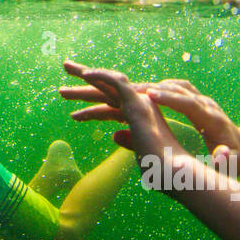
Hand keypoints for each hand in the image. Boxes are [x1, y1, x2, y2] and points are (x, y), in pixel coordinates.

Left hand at [60, 60, 179, 157]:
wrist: (173, 172)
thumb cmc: (159, 169)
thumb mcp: (138, 153)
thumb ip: (128, 141)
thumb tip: (114, 135)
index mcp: (139, 119)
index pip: (111, 110)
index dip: (92, 111)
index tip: (75, 115)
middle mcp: (139, 108)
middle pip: (106, 92)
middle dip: (85, 86)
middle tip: (66, 76)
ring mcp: (139, 104)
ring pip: (108, 84)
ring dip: (86, 74)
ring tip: (66, 66)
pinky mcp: (138, 103)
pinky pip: (117, 82)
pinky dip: (101, 76)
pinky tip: (85, 74)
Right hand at [139, 78, 239, 171]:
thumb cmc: (237, 158)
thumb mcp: (233, 163)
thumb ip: (225, 161)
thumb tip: (219, 159)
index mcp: (212, 119)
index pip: (190, 104)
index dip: (170, 98)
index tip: (149, 95)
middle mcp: (207, 105)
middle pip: (180, 90)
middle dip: (155, 88)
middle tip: (129, 89)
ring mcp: (203, 100)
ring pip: (177, 86)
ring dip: (155, 85)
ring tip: (130, 90)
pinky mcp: (197, 100)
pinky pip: (177, 88)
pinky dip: (160, 87)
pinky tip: (143, 92)